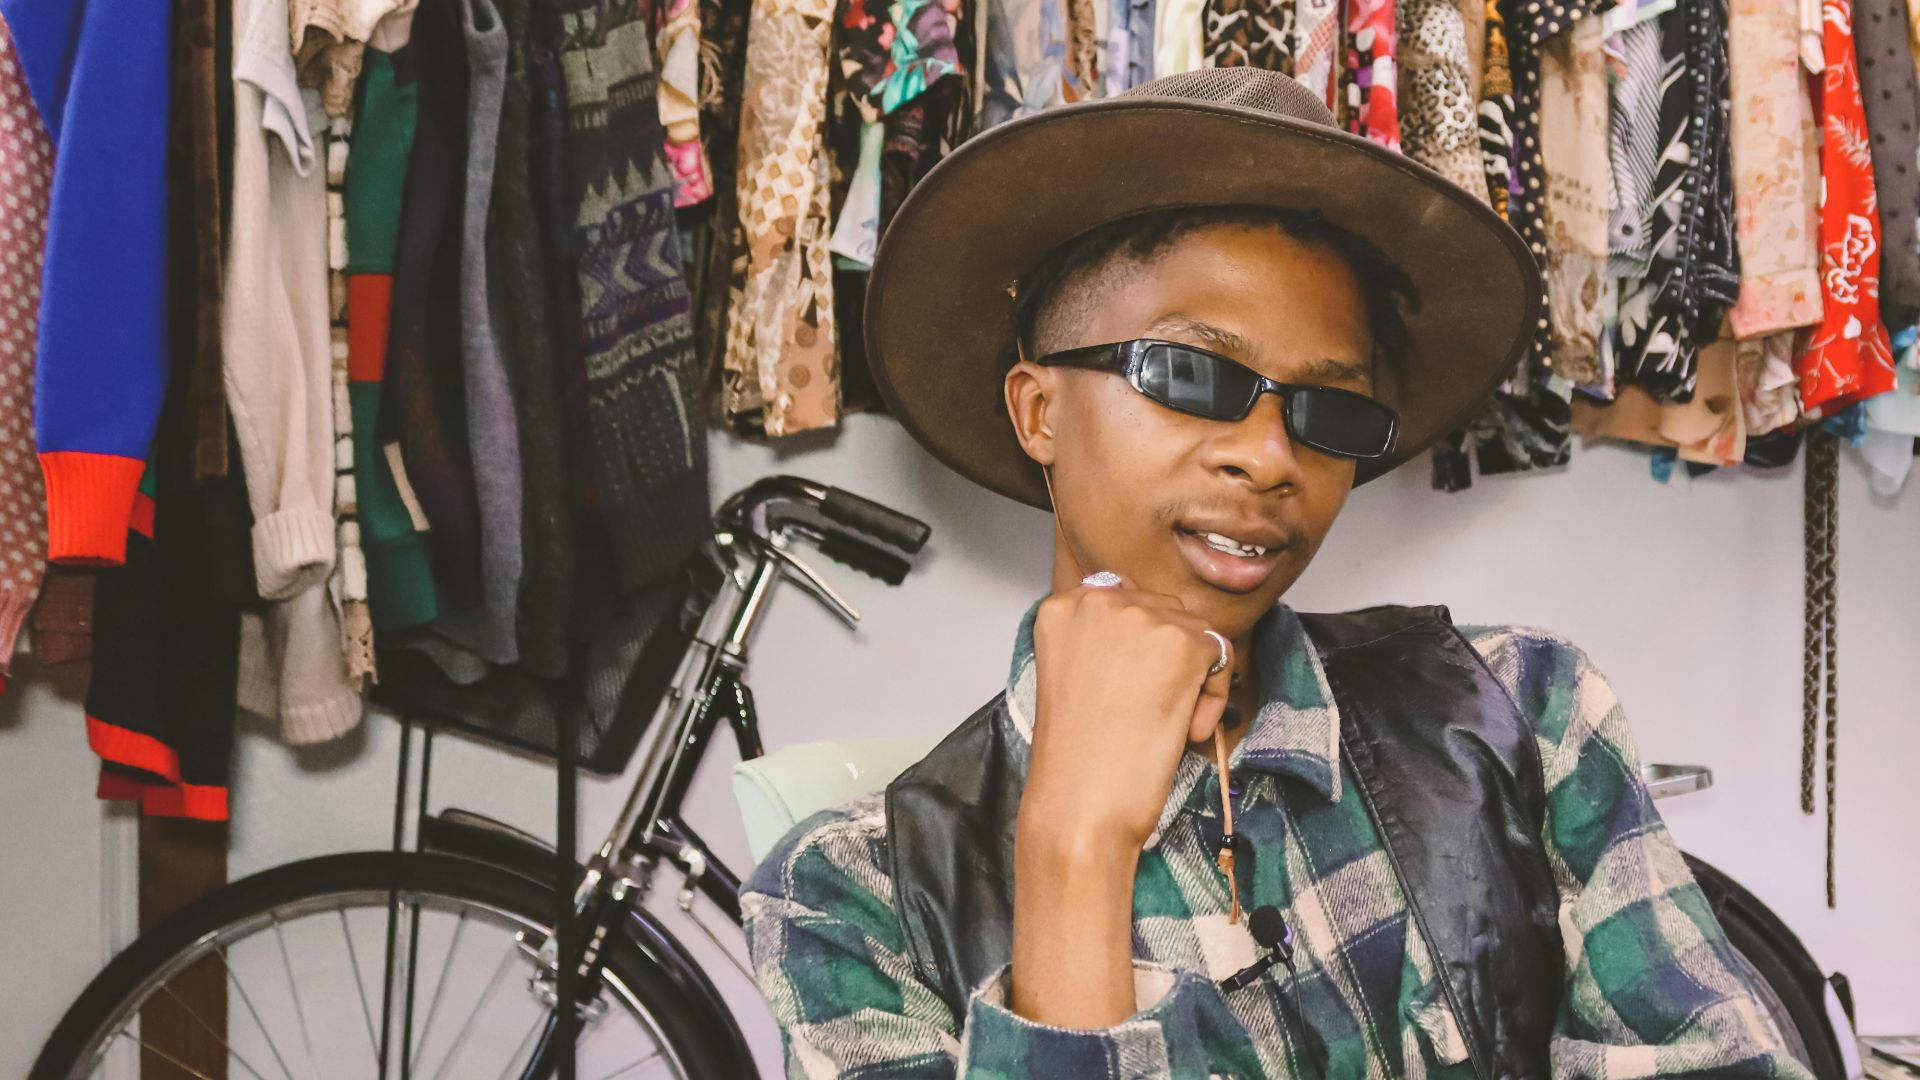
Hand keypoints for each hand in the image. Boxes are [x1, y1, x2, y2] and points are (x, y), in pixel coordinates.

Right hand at [1018, 575, 1234, 858]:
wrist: (1080, 803)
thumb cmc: (1076, 754)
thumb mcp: (1075, 675)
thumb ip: (1104, 640)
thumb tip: (1154, 627)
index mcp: (1063, 607)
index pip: (1126, 601)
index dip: (1139, 650)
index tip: (1131, 689)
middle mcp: (1098, 601)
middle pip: (1164, 612)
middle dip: (1169, 660)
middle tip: (1148, 711)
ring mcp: (1140, 618)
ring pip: (1196, 634)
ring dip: (1193, 680)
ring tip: (1164, 725)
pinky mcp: (1181, 644)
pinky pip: (1221, 657)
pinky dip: (1212, 697)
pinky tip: (1182, 730)